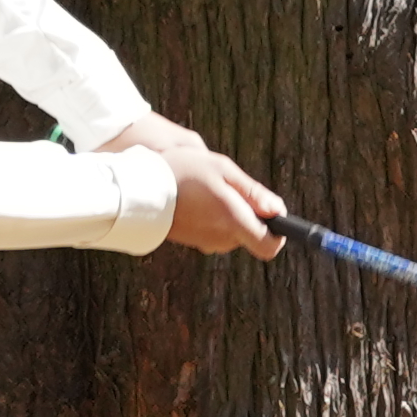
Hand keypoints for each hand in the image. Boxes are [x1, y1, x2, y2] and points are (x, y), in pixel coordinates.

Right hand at [101, 114, 282, 255]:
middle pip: (250, 234)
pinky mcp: (191, 241)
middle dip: (247, 213)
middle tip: (227, 187)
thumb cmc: (182, 172)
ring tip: (206, 189)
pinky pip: (212, 230)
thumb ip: (253, 193)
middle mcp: (221, 239)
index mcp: (233, 222)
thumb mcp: (222, 170)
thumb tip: (279, 211)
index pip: (270, 246)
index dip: (277, 231)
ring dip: (227, 212)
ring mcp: (204, 242)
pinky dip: (210, 216)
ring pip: (231, 231)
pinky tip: (194, 197)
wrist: (137, 188)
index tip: (271, 212)